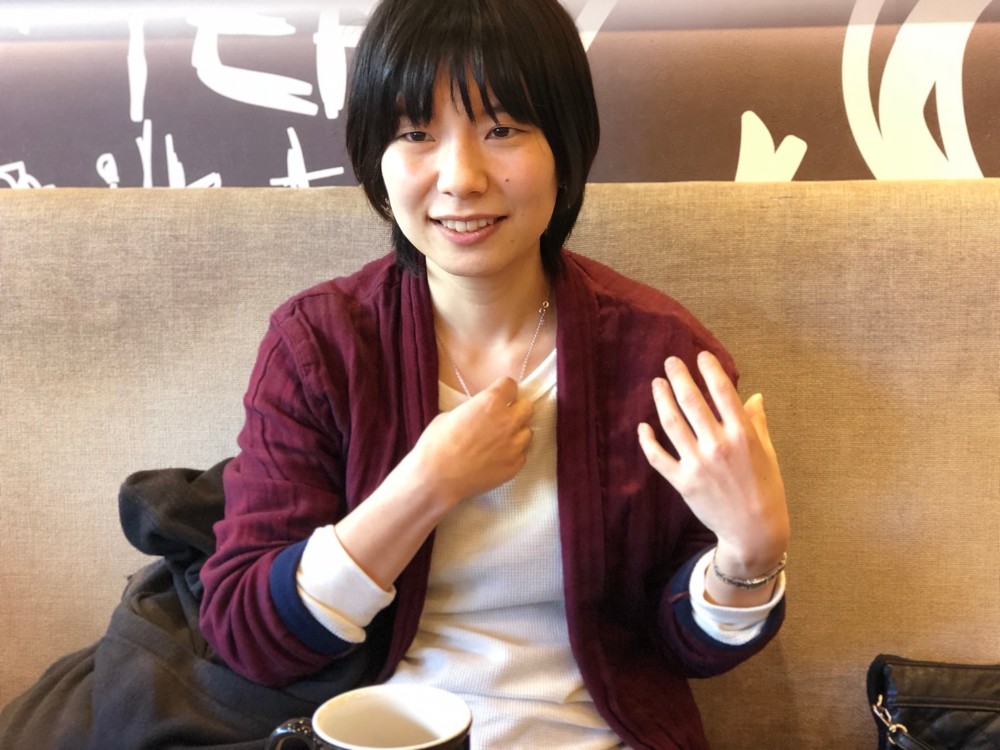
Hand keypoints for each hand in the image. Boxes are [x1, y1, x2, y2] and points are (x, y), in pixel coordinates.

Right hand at [410, 376, 533, 506]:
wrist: (437, 477)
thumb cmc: (437, 444)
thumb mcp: (451, 414)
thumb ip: (473, 409)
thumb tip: (480, 413)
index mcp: (491, 402)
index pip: (511, 385)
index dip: (503, 390)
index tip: (498, 396)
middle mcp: (508, 421)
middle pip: (527, 406)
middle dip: (516, 409)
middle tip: (502, 418)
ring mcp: (514, 445)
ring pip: (527, 432)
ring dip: (516, 433)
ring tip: (499, 441)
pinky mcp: (515, 466)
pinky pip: (521, 454)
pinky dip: (512, 454)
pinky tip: (496, 458)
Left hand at [637, 352, 789, 577]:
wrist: (754, 531)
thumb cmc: (766, 489)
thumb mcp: (767, 453)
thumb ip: (757, 423)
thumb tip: (754, 397)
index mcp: (742, 435)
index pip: (723, 393)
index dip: (710, 370)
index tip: (700, 356)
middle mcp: (718, 446)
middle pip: (692, 402)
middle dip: (679, 377)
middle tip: (670, 361)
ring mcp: (698, 464)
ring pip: (671, 424)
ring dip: (661, 400)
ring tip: (657, 383)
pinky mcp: (683, 482)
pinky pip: (658, 457)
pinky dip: (647, 441)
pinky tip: (643, 427)